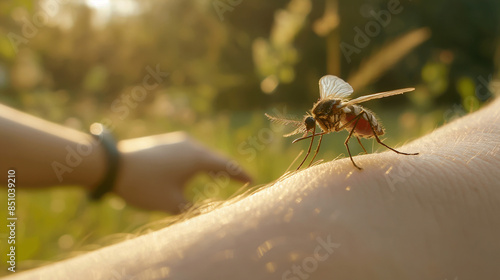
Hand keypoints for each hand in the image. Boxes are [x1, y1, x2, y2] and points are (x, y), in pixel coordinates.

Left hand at [113, 132, 250, 212]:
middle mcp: (191, 145)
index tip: (252, 180)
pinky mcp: (165, 143)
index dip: (240, 174)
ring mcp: (177, 141)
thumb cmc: (145, 185)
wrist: (111, 165)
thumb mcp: (172, 204)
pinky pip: (188, 153)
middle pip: (216, 158)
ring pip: (201, 154)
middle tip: (241, 179)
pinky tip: (193, 171)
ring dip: (211, 166)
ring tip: (220, 176)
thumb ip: (193, 210)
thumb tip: (205, 214)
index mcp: (197, 157)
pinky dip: (197, 163)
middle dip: (228, 170)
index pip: (226, 166)